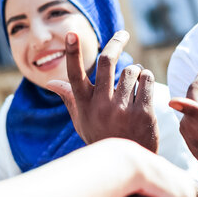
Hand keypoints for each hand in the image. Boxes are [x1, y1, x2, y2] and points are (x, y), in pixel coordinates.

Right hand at [47, 30, 158, 152]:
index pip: (75, 75)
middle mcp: (102, 106)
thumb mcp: (82, 120)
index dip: (72, 53)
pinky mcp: (143, 112)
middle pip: (107, 62)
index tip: (71, 34)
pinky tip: (144, 86)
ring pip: (131, 70)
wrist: (129, 161)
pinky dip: (146, 78)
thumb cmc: (102, 136)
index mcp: (84, 105)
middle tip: (123, 34)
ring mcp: (123, 109)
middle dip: (116, 42)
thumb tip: (51, 82)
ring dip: (135, 70)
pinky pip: (146, 80)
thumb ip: (70, 98)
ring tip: (135, 81)